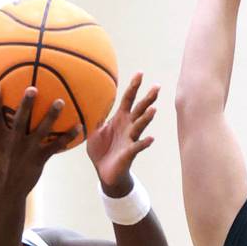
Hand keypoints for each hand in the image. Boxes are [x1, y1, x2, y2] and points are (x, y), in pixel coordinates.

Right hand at [0, 84, 79, 196]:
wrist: (6, 191)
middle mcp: (14, 143)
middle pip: (20, 120)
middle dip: (26, 104)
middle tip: (33, 88)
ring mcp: (28, 151)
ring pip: (41, 131)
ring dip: (51, 116)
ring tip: (60, 101)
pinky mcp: (40, 159)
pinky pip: (56, 146)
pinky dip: (68, 137)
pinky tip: (79, 126)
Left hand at [86, 72, 157, 196]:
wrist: (104, 172)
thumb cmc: (100, 150)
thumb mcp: (93, 130)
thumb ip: (95, 116)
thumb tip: (90, 99)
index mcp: (120, 118)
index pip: (128, 99)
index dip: (134, 86)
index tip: (140, 73)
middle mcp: (128, 126)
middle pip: (140, 109)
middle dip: (148, 98)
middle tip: (157, 87)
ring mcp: (131, 139)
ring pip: (140, 126)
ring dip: (146, 118)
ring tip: (153, 110)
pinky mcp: (130, 153)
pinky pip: (138, 146)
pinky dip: (144, 143)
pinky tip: (151, 138)